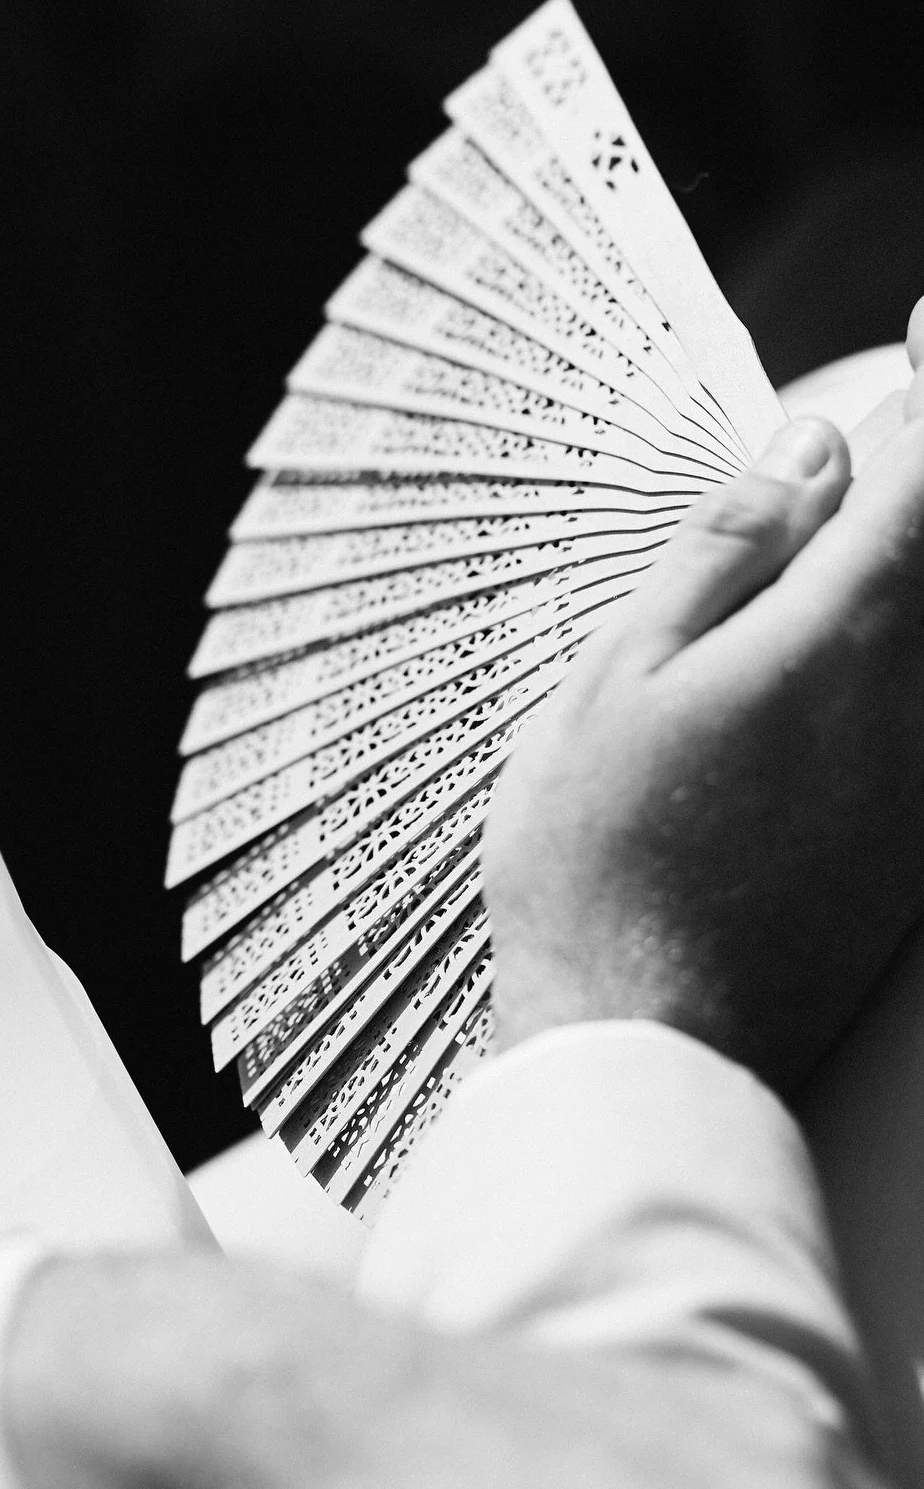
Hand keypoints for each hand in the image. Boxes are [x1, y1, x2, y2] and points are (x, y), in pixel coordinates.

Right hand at [483, 330, 923, 1092]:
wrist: (643, 1039)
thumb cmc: (597, 861)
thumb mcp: (618, 681)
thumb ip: (722, 555)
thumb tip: (811, 455)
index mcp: (839, 638)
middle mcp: (915, 702)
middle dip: (921, 481)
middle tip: (877, 449)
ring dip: (907, 572)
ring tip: (836, 556)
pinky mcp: (916, 847)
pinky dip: (905, 659)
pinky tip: (834, 667)